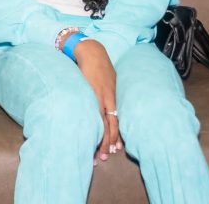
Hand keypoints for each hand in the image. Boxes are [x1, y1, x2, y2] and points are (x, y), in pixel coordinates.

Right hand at [71, 38, 120, 164]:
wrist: (91, 51)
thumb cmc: (97, 65)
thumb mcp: (107, 80)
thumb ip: (106, 92)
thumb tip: (104, 103)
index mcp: (114, 97)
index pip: (117, 121)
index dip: (117, 136)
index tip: (117, 149)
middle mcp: (110, 99)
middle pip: (113, 126)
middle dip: (110, 143)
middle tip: (107, 157)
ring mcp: (101, 97)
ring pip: (104, 124)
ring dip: (102, 140)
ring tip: (99, 154)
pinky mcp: (92, 93)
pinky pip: (94, 113)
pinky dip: (94, 126)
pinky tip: (92, 135)